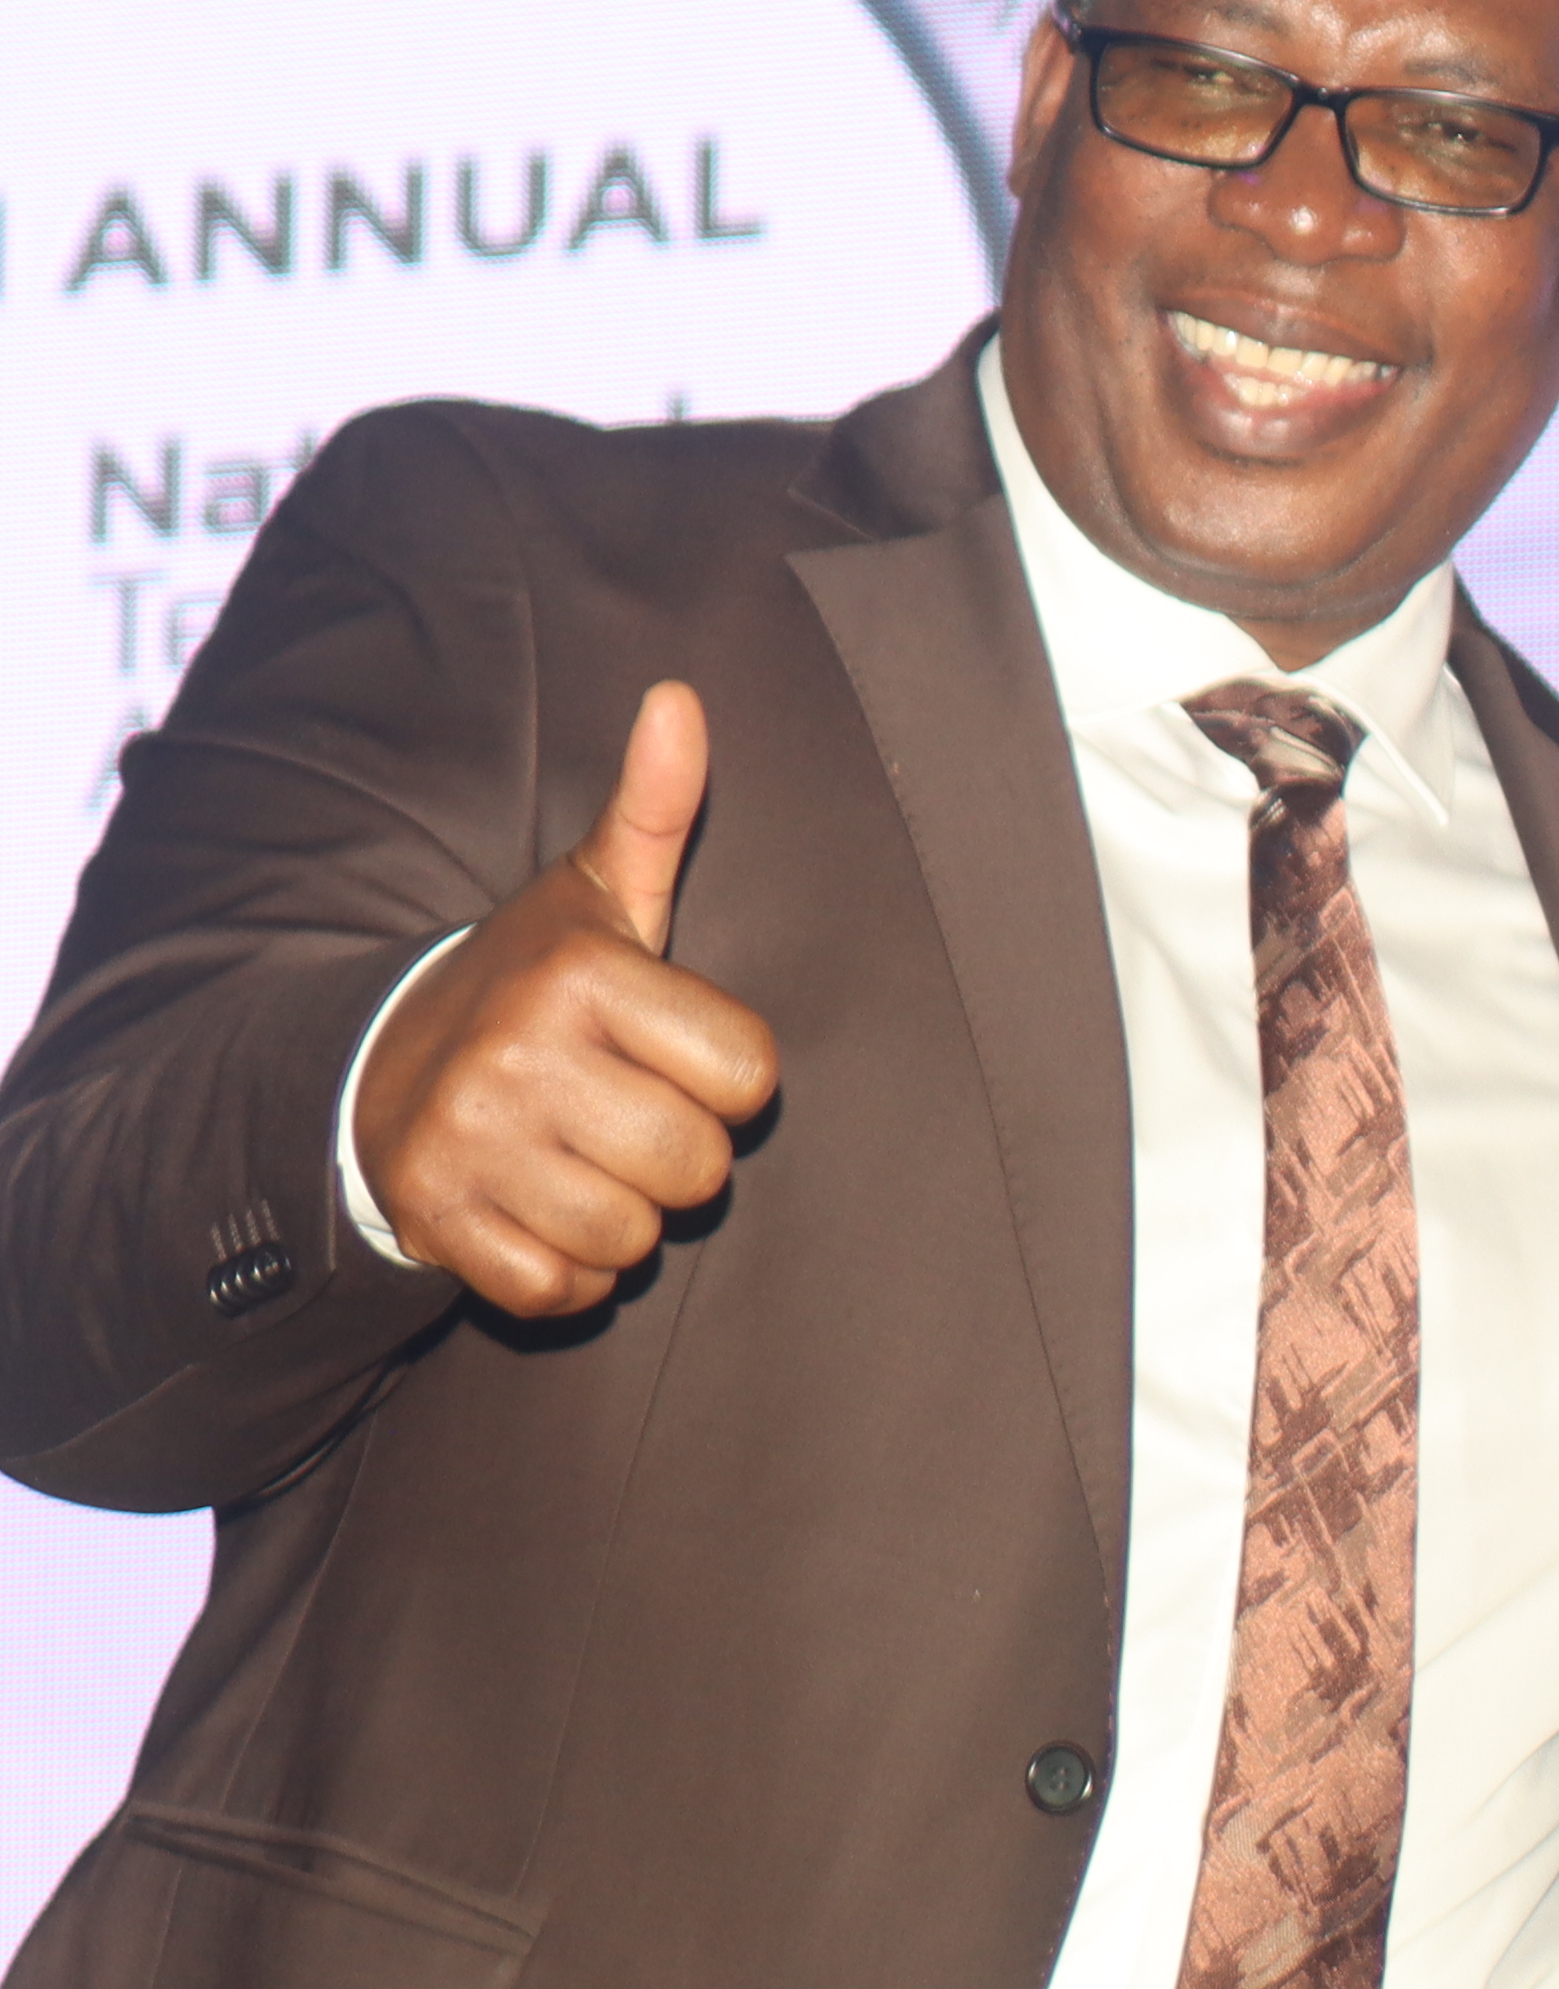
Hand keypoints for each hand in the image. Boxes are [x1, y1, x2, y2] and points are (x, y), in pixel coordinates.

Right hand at [355, 680, 784, 1317]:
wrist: (377, 1069)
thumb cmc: (532, 987)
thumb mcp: (597, 896)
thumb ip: (654, 808)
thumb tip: (680, 697)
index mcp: (582, 975)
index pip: (751, 1078)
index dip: (724, 1079)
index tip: (664, 1054)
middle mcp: (517, 1056)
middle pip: (699, 1169)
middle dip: (678, 1158)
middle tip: (617, 1115)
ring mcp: (467, 1143)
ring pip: (634, 1238)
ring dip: (621, 1218)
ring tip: (572, 1158)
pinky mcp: (434, 1222)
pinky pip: (562, 1292)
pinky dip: (562, 1272)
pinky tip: (533, 1211)